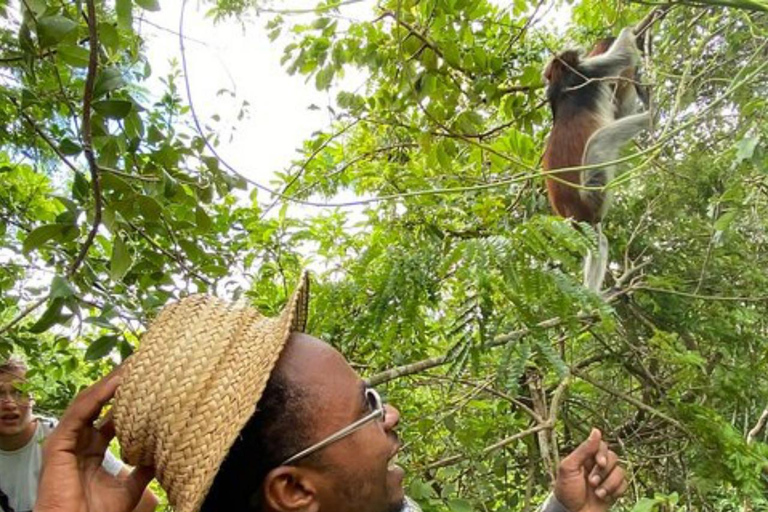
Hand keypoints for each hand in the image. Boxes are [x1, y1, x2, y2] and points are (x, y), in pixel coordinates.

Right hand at [34, 369, 153, 511]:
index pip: (110, 414)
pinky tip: (116, 383)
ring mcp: (67, 439)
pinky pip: (80, 412)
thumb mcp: (128, 488)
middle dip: (119, 382)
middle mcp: (79, 439)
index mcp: (92, 448)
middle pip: (100, 402)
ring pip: (90, 401)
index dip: (128, 397)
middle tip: (142, 362)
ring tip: (132, 365)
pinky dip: (98, 395)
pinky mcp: (58, 443)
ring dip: (110, 382)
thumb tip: (162, 456)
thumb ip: (142, 470)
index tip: (149, 381)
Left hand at [553, 429, 627, 511]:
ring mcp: (606, 478)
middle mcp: (597, 465)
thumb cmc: (567, 491)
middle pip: (613, 457)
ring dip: (609, 483)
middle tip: (592, 482)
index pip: (601, 445)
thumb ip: (583, 449)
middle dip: (604, 471)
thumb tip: (596, 430)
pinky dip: (616, 491)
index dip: (603, 453)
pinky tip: (604, 497)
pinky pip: (625, 484)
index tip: (599, 462)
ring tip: (597, 493)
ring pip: (620, 471)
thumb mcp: (569, 467)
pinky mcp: (614, 490)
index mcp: (585, 457)